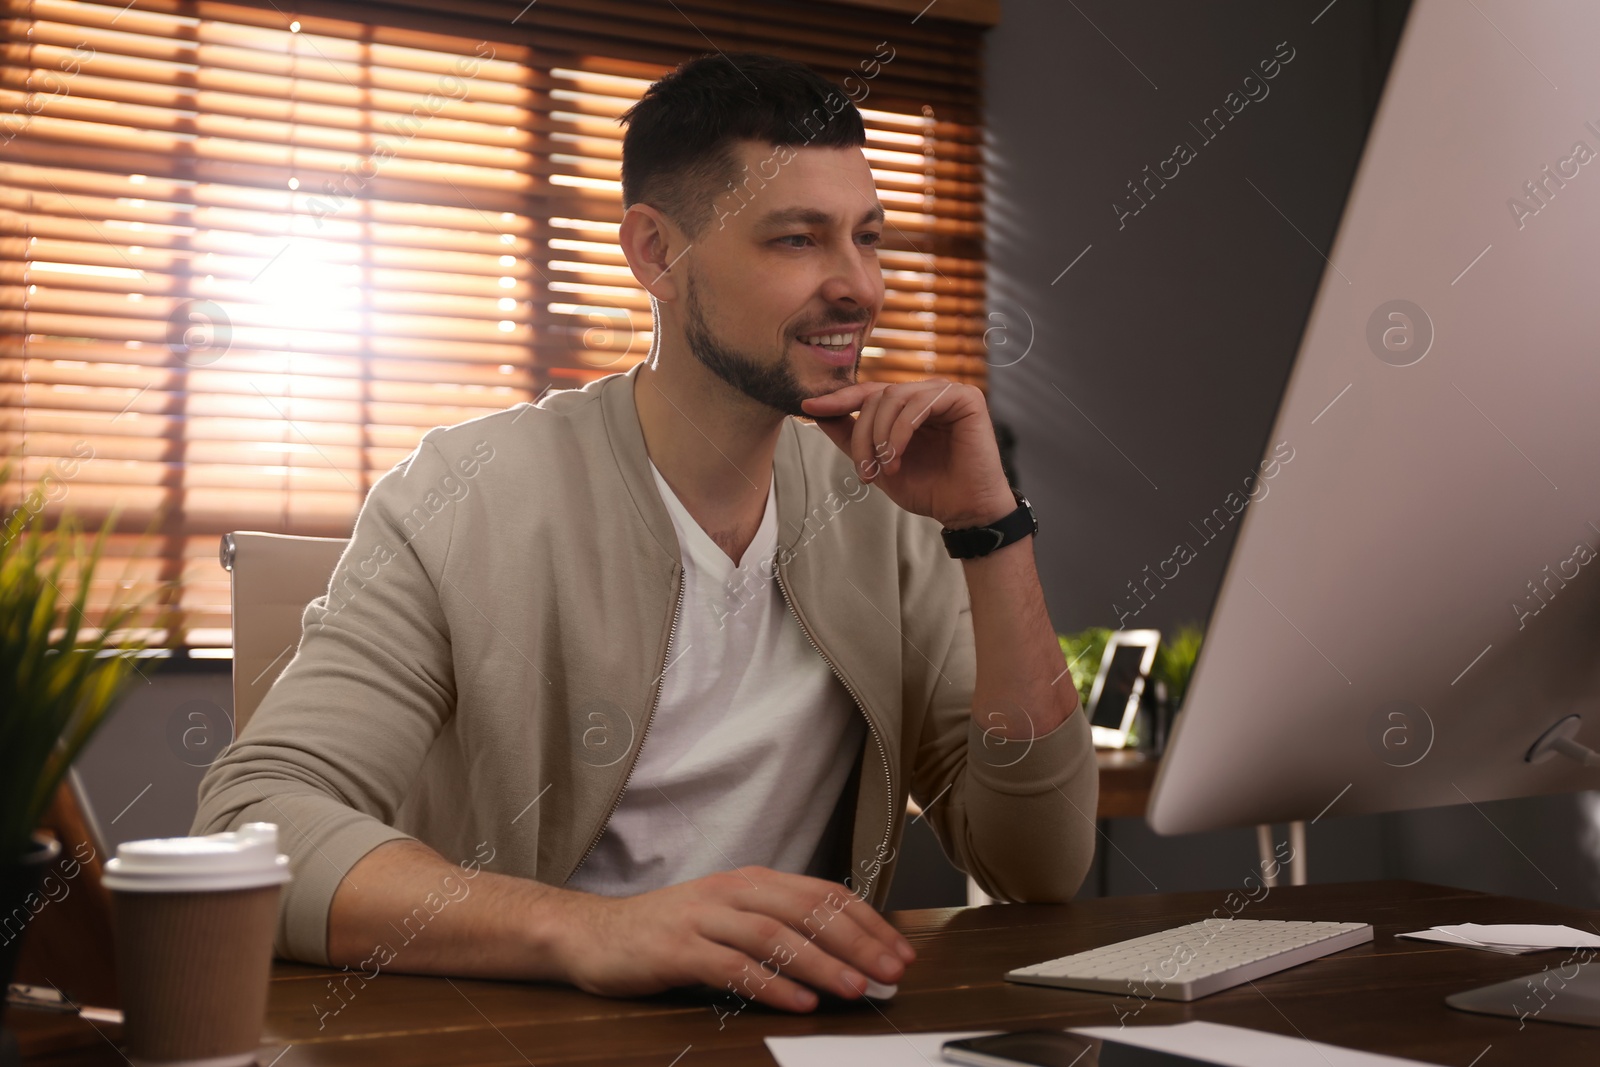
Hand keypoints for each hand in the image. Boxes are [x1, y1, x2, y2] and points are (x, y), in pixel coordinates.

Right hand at [556, 865, 915, 1011]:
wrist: (594, 934)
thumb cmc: (669, 931)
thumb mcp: (729, 917)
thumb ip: (778, 927)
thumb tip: (842, 952)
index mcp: (752, 880)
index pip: (823, 893)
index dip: (867, 922)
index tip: (899, 951)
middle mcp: (732, 891)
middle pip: (807, 910)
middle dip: (856, 942)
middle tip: (891, 972)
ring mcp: (703, 917)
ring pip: (774, 935)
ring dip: (821, 962)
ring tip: (855, 988)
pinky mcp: (676, 948)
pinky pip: (732, 966)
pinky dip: (770, 983)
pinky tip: (799, 1001)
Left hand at [799, 379, 1014, 528]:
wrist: (964, 511)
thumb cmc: (927, 489)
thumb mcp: (877, 463)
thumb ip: (850, 437)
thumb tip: (816, 411)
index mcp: (907, 406)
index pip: (867, 393)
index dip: (838, 399)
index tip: (808, 408)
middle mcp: (925, 394)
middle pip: (876, 396)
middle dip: (862, 435)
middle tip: (864, 471)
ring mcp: (946, 392)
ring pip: (893, 397)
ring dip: (880, 435)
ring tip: (884, 468)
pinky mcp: (965, 397)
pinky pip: (920, 402)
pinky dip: (901, 431)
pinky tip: (897, 457)